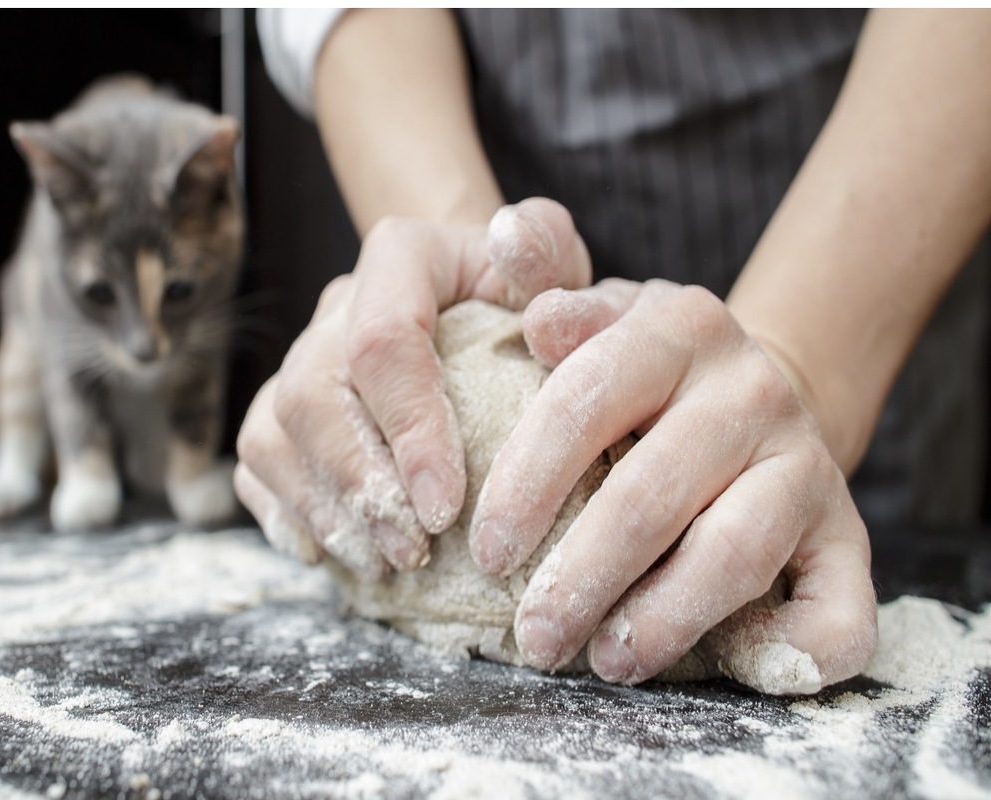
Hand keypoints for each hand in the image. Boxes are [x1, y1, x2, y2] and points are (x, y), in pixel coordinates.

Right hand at [235, 198, 591, 577]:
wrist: (488, 305)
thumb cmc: (531, 299)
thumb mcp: (563, 274)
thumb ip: (556, 268)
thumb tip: (536, 302)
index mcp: (402, 256)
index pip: (384, 339)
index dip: (408, 427)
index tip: (447, 507)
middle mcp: (338, 303)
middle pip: (312, 391)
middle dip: (359, 484)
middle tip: (413, 551)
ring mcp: (303, 353)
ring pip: (273, 431)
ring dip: (323, 509)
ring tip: (385, 563)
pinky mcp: (285, 404)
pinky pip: (256, 459)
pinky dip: (285, 511)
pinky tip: (332, 552)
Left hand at [469, 279, 877, 687]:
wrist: (759, 391)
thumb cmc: (646, 372)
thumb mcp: (600, 314)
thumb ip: (550, 286)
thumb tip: (515, 267)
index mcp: (679, 326)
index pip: (586, 402)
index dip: (528, 483)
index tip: (488, 552)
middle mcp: (751, 389)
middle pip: (651, 494)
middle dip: (580, 576)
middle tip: (533, 636)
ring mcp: (806, 464)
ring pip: (732, 554)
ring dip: (661, 620)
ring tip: (605, 659)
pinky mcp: (848, 536)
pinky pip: (837, 610)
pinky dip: (792, 651)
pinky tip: (729, 666)